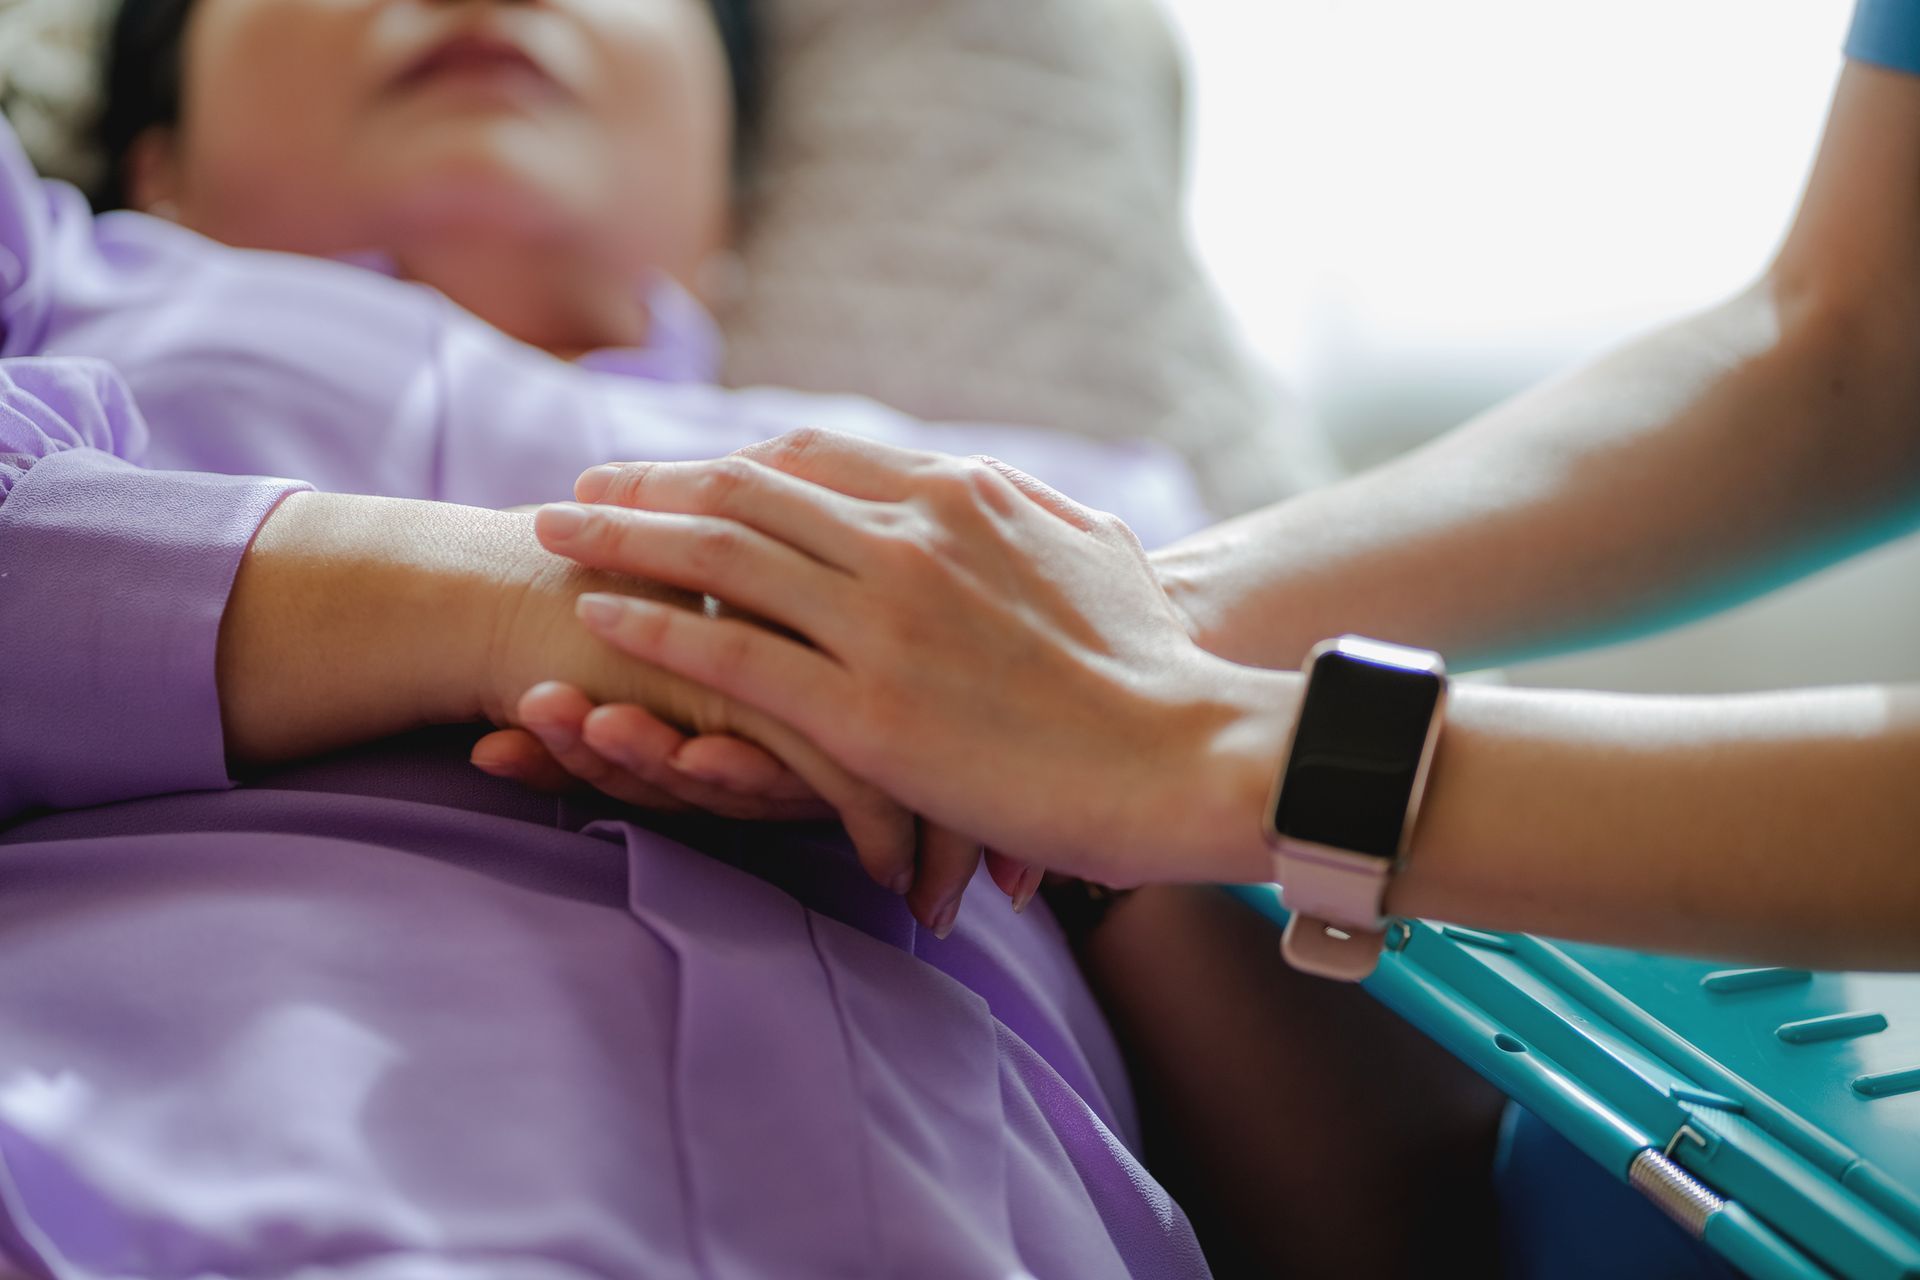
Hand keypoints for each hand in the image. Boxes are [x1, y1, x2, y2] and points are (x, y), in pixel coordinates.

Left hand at [536, 429, 1298, 890]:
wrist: (1190, 754)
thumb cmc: (1153, 668)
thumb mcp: (1091, 551)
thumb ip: (1023, 512)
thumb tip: (993, 490)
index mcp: (958, 496)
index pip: (811, 458)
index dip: (727, 461)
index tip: (675, 469)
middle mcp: (908, 538)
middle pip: (743, 491)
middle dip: (650, 484)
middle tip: (578, 488)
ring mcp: (883, 621)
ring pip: (720, 556)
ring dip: (625, 538)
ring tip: (553, 532)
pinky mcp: (867, 709)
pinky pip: (732, 652)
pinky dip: (656, 627)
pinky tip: (599, 618)